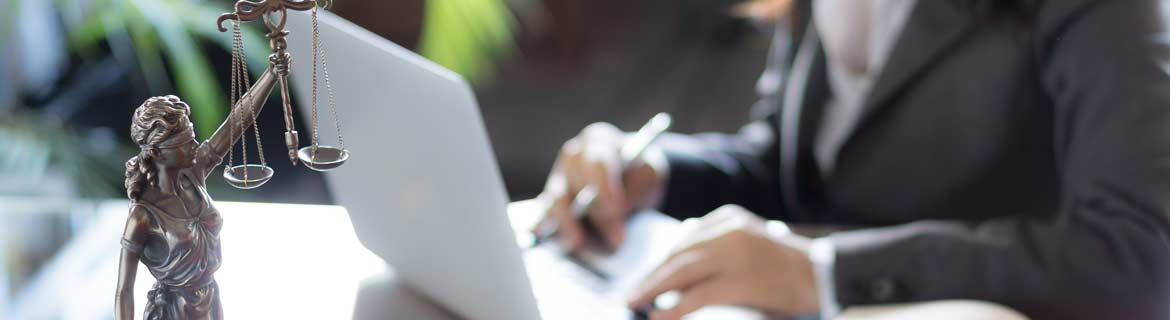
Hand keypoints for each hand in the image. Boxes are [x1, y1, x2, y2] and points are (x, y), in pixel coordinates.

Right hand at [534, 122, 663, 250]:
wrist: (632, 176)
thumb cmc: (639, 172)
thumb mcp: (648, 175)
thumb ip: (632, 193)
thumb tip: (616, 224)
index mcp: (598, 140)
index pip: (597, 163)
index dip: (604, 188)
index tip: (615, 211)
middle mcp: (573, 156)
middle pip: (575, 183)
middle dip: (595, 214)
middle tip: (614, 239)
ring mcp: (559, 177)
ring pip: (556, 199)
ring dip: (567, 224)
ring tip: (578, 244)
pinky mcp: (552, 201)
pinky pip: (545, 215)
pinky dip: (549, 229)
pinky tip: (557, 244)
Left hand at [627, 205, 818, 319]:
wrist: (822, 274)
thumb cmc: (785, 264)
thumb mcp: (749, 240)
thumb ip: (717, 240)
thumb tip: (681, 242)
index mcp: (728, 218)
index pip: (683, 240)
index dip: (661, 263)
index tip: (645, 278)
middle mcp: (728, 230)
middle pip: (678, 255)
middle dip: (651, 276)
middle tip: (631, 292)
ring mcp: (733, 253)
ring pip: (681, 272)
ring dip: (653, 290)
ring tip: (635, 303)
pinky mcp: (739, 279)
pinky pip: (697, 295)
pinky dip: (674, 308)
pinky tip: (659, 318)